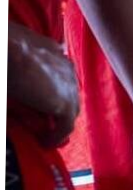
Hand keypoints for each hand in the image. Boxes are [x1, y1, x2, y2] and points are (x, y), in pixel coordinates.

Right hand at [7, 23, 79, 147]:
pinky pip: (66, 126)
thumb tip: (7, 72)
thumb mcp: (11, 48)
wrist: (10, 49)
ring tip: (45, 134)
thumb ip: (17, 61)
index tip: (39, 100)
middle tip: (45, 122)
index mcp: (54, 52)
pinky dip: (56, 136)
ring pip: (70, 110)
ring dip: (59, 123)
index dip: (49, 89)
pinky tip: (46, 143)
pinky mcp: (65, 104)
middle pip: (67, 93)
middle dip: (58, 107)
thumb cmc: (6, 46)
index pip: (58, 75)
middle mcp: (66, 68)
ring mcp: (69, 86)